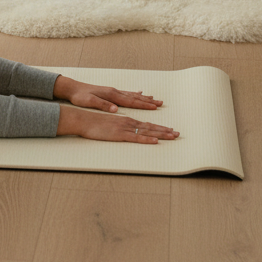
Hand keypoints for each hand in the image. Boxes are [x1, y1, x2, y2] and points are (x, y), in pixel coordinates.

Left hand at [53, 75, 163, 113]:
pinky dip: (135, 95)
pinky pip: (126, 94)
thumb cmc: (80, 96)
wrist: (73, 88)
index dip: (143, 105)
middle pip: (135, 97)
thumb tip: (116, 109)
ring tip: (154, 99)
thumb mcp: (89, 102)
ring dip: (144, 98)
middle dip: (148, 101)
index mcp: (111, 95)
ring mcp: (113, 92)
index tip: (154, 107)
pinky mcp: (110, 93)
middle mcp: (114, 92)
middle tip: (161, 103)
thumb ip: (103, 105)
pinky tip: (139, 93)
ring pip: (132, 95)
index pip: (130, 101)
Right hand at [57, 105, 178, 142]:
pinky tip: (155, 140)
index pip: (146, 124)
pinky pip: (136, 138)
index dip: (159, 127)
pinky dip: (147, 138)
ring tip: (173, 136)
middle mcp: (128, 122)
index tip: (170, 130)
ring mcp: (124, 128)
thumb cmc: (94, 122)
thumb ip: (118, 124)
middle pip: (150, 127)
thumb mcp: (109, 122)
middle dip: (165, 130)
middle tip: (178, 133)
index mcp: (126, 120)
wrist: (83, 120)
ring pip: (147, 131)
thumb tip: (126, 126)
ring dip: (161, 134)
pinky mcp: (120, 135)